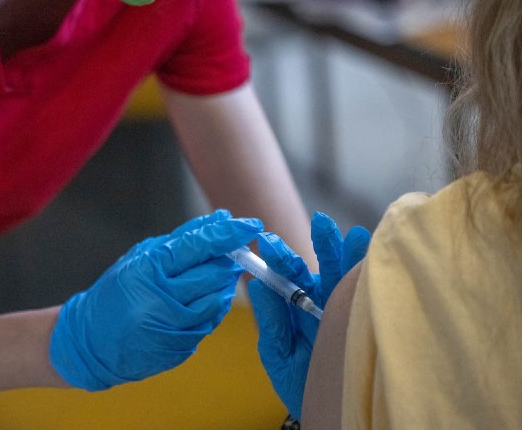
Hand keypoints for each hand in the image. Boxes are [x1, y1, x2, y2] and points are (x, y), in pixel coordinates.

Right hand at [50, 209, 262, 390]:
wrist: (92, 342)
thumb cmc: (115, 293)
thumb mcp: (140, 257)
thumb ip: (181, 239)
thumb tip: (220, 219)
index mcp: (149, 270)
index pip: (199, 246)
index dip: (229, 234)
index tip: (251, 224)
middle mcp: (162, 299)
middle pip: (215, 273)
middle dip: (232, 259)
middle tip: (238, 250)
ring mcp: (174, 326)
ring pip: (218, 298)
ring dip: (226, 283)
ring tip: (222, 272)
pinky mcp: (182, 346)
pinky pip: (210, 321)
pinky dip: (215, 304)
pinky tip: (210, 296)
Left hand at [248, 212, 369, 419]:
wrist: (326, 411)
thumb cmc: (296, 382)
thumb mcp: (277, 353)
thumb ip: (270, 321)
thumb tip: (256, 285)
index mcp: (295, 304)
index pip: (288, 274)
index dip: (281, 257)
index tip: (269, 243)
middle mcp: (323, 300)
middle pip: (323, 266)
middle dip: (323, 244)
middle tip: (321, 223)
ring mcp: (346, 308)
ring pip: (350, 276)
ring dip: (353, 255)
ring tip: (356, 235)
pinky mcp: (366, 321)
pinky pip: (370, 296)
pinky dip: (373, 277)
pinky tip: (377, 262)